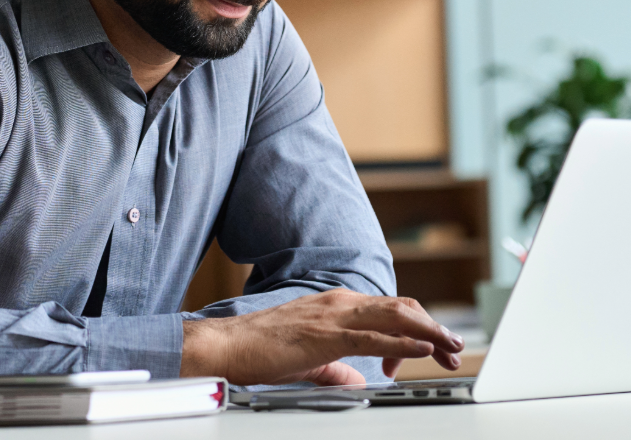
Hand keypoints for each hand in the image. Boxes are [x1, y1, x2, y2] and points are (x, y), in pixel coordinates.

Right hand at [180, 289, 463, 385]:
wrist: (230, 344)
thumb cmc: (263, 349)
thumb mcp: (310, 359)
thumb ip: (338, 368)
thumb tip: (359, 381)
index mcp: (336, 306)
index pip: (388, 310)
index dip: (415, 328)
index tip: (429, 351)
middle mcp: (339, 302)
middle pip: (400, 308)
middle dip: (432, 326)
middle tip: (455, 347)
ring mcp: (334, 315)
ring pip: (394, 316)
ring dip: (428, 331)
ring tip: (451, 345)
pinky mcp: (326, 334)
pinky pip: (373, 335)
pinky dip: (404, 340)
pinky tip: (423, 348)